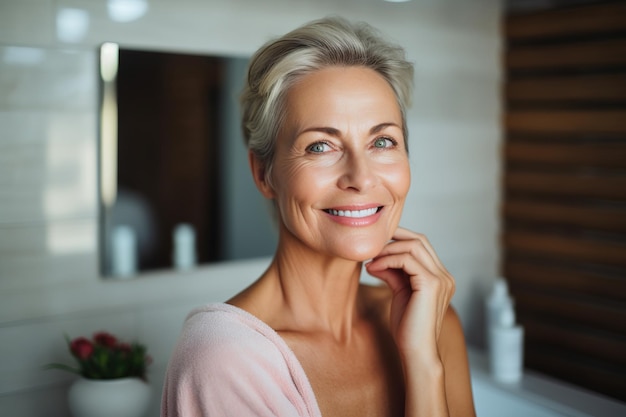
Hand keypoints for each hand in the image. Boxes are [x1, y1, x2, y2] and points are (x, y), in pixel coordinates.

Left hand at [365, 228, 454, 359]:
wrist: (416, 351)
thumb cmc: (408, 327)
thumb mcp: (400, 292)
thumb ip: (394, 273)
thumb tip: (377, 258)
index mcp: (440, 277)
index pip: (421, 245)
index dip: (398, 239)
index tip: (376, 245)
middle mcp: (444, 275)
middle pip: (419, 240)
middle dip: (393, 238)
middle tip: (372, 247)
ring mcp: (441, 279)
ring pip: (413, 246)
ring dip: (387, 250)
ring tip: (371, 261)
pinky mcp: (431, 284)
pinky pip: (407, 260)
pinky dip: (387, 260)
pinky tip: (373, 268)